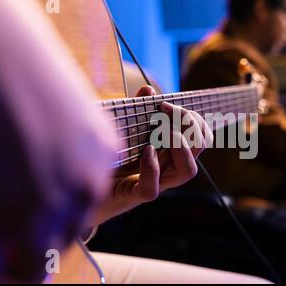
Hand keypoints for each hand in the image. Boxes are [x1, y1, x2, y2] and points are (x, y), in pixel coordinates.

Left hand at [92, 86, 212, 224]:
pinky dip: (151, 168)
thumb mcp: (125, 130)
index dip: (193, 118)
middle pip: (200, 147)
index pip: (201, 136)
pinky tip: (144, 151)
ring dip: (181, 146)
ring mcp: (155, 182)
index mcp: (170, 151)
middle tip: (166, 110)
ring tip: (163, 132)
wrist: (84, 188)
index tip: (166, 104)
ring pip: (187, 171)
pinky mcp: (134, 195)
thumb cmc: (109, 157)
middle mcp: (168, 167)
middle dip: (191, 124)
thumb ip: (137, 111)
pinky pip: (151, 189)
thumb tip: (149, 90)